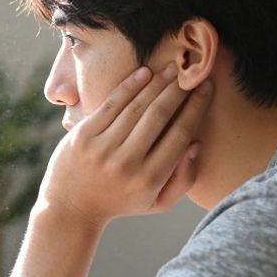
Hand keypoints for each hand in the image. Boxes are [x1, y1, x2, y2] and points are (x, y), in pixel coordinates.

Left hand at [38, 64, 211, 227]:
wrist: (71, 207)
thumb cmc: (121, 202)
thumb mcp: (157, 203)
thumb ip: (184, 179)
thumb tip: (196, 143)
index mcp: (150, 180)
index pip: (180, 134)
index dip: (196, 107)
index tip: (206, 88)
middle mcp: (126, 163)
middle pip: (160, 116)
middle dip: (179, 90)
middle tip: (193, 73)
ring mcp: (102, 148)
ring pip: (136, 107)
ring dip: (158, 83)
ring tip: (173, 69)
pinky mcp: (82, 135)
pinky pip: (111, 104)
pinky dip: (129, 86)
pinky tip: (145, 73)